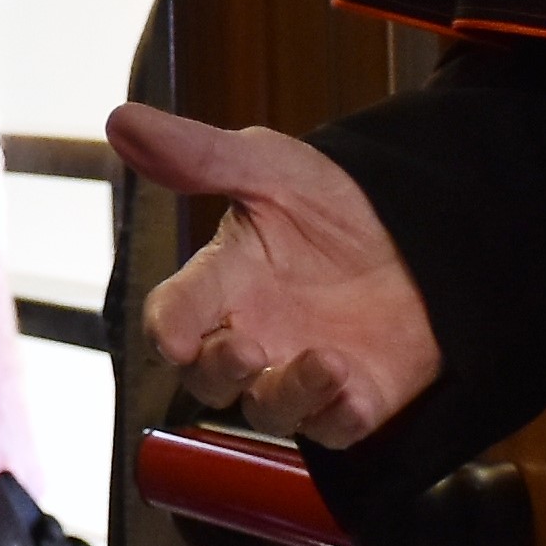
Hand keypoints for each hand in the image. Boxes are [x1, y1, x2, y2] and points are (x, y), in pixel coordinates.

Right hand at [110, 105, 439, 446]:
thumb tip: (123, 121)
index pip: (174, 316)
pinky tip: (353, 385)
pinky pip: (335, 425)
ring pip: (270, 409)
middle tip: (246, 347)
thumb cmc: (334, 202)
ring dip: (288, 393)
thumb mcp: (270, 167)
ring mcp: (299, 372)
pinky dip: (338, 413)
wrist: (423, 227)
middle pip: (210, 379)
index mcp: (223, 284)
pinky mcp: (351, 399)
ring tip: (325, 361)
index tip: (174, 335)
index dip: (168, 329)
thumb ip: (199, 155)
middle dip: (221, 371)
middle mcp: (253, 335)